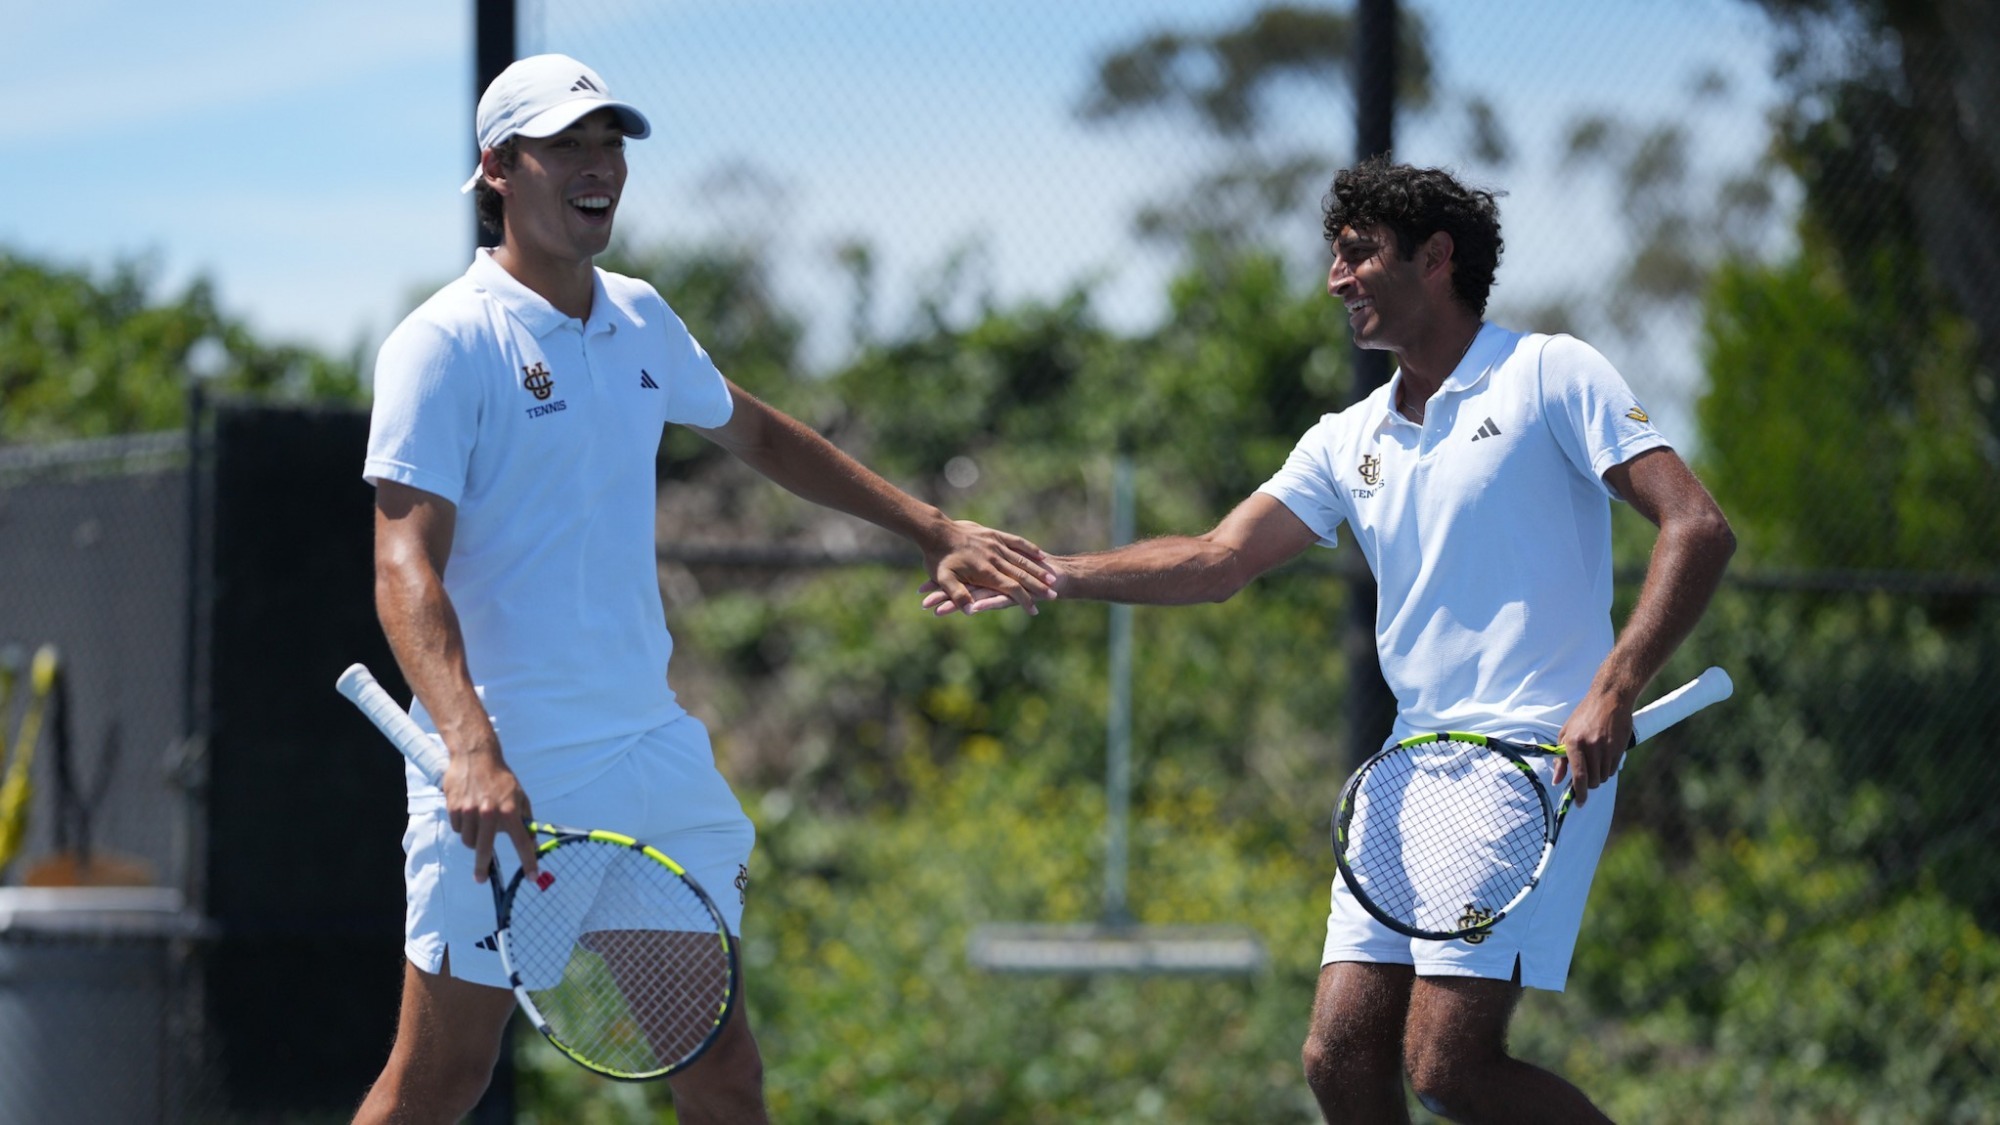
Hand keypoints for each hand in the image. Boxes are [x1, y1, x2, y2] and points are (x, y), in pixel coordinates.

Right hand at [442, 737, 537, 883]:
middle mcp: (489, 813)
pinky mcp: (454, 808)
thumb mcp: (520, 797)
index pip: (522, 842)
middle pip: (484, 850)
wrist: (476, 756)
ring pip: (468, 841)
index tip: (532, 877)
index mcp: (510, 811)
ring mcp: (469, 811)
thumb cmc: (501, 779)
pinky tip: (467, 812)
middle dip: (483, 867)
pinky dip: (463, 827)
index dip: (528, 861)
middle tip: (482, 878)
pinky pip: (458, 829)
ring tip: (477, 825)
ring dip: (473, 840)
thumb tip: (531, 842)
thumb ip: (525, 820)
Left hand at [919, 520, 1057, 615]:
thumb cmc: (938, 557)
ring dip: (1038, 569)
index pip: (1012, 588)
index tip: (1035, 610)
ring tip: (1051, 579)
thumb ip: (959, 595)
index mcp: (986, 571)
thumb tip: (971, 611)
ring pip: (1022, 559)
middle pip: (1022, 574)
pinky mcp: (994, 534)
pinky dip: (1029, 549)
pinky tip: (1039, 554)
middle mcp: (995, 558)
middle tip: (1053, 594)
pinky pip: (1016, 541)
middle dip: (1039, 585)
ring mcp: (996, 544)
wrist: (935, 529)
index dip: (1025, 600)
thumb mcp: (945, 579)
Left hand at [1551, 689, 1631, 805]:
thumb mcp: (1566, 732)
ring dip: (1598, 776)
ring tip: (1594, 762)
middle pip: (1592, 780)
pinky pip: (1612, 769)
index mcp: (1574, 742)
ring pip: (1603, 777)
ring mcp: (1607, 748)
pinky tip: (1604, 757)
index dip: (1579, 793)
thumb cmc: (1584, 715)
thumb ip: (1560, 759)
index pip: (1578, 775)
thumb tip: (1557, 781)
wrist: (1610, 699)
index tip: (1578, 803)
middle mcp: (1591, 747)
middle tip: (1585, 778)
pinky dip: (1607, 769)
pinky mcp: (1619, 748)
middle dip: (1589, 784)